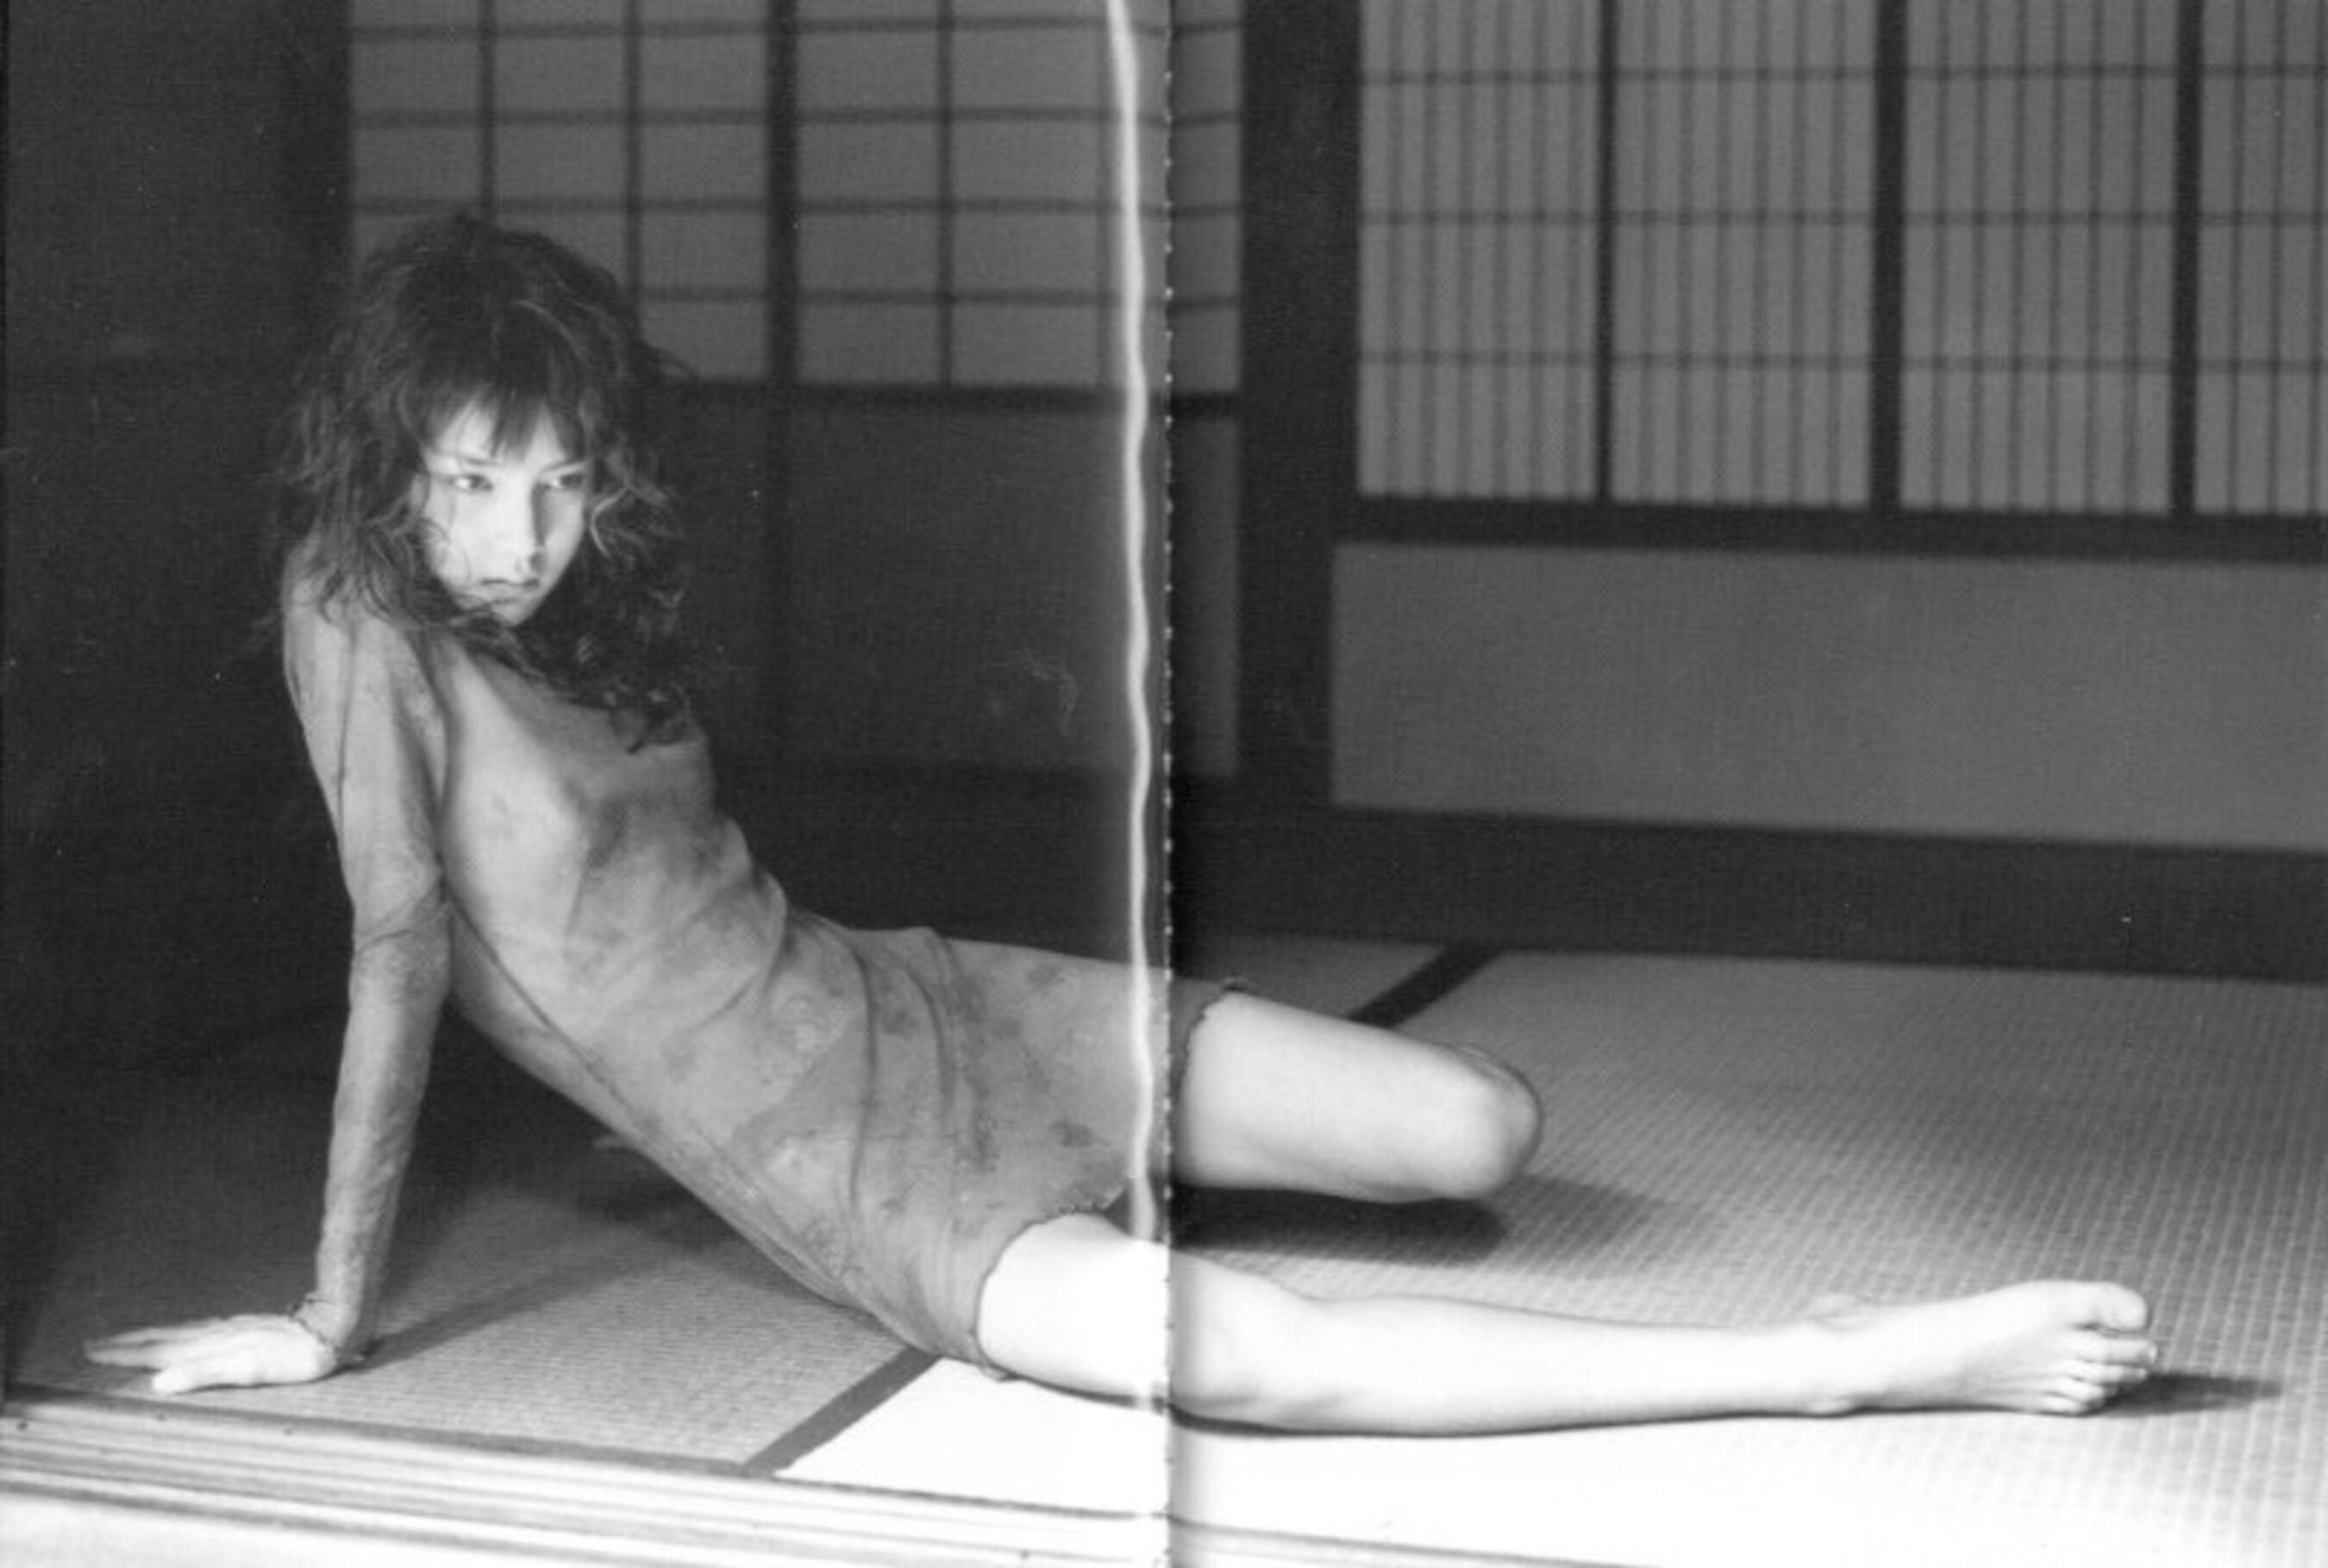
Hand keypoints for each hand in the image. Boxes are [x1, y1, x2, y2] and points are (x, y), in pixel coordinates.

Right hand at [83, 1313, 341, 1394]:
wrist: (331, 1328)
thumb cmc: (294, 1356)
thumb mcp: (248, 1370)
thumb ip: (204, 1374)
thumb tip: (159, 1382)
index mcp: (211, 1347)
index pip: (157, 1351)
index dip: (125, 1354)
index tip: (92, 1353)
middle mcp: (215, 1335)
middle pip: (161, 1339)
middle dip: (126, 1344)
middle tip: (91, 1345)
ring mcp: (229, 1330)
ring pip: (178, 1334)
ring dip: (147, 1337)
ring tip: (123, 1340)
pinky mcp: (244, 1328)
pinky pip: (196, 1331)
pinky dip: (175, 1335)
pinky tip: (178, 1337)